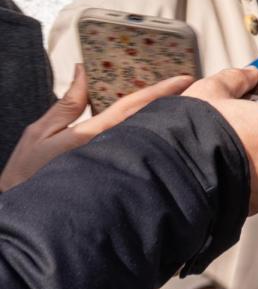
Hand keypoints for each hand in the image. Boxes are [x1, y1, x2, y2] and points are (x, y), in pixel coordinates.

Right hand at [0, 64, 194, 190]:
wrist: (31, 217)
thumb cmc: (28, 175)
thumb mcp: (41, 133)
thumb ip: (68, 102)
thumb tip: (83, 70)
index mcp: (94, 137)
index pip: (134, 107)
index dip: (161, 91)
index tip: (184, 79)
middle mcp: (111, 152)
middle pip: (150, 124)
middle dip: (174, 107)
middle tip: (197, 90)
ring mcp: (118, 168)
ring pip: (149, 141)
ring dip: (168, 124)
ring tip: (188, 108)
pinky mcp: (120, 181)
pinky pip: (142, 158)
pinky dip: (156, 143)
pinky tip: (167, 134)